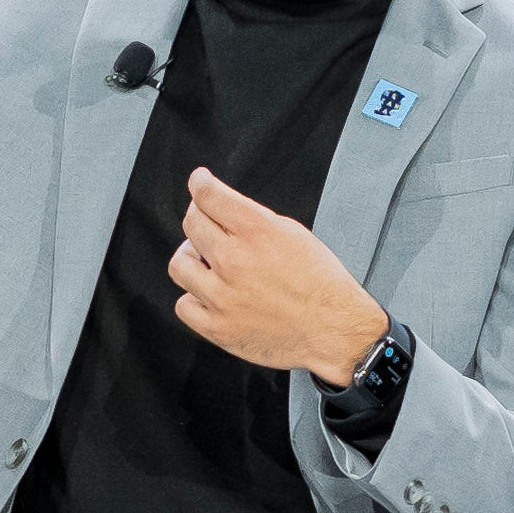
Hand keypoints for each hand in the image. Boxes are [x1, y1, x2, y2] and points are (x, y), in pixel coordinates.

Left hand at [166, 172, 388, 381]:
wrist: (333, 330)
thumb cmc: (320, 283)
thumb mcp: (294, 234)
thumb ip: (255, 219)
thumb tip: (225, 210)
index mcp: (257, 232)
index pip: (208, 196)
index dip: (200, 184)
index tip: (199, 182)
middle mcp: (235, 261)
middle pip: (191, 224)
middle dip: (198, 218)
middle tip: (209, 224)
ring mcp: (223, 296)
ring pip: (180, 265)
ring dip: (191, 259)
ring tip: (208, 263)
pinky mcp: (218, 328)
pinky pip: (184, 305)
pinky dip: (194, 298)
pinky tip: (210, 296)